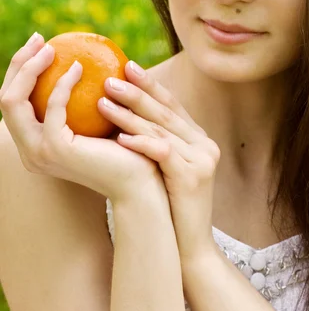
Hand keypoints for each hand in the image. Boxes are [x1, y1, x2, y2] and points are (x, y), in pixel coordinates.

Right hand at [0, 34, 170, 213]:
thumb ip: (82, 100)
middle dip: (18, 64)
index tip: (40, 46)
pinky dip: (62, 83)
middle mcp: (29, 151)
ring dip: (30, 68)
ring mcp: (37, 152)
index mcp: (36, 145)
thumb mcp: (97, 119)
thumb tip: (78, 58)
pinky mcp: (54, 148)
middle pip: (5, 99)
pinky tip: (79, 67)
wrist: (141, 181)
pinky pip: (52, 106)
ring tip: (52, 47)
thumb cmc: (126, 148)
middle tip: (40, 39)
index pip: (15, 104)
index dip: (20, 72)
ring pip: (14, 101)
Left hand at [98, 61, 220, 262]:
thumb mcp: (167, 169)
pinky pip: (162, 153)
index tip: (128, 65)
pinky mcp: (193, 177)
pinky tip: (118, 137)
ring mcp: (201, 160)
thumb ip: (156, 144)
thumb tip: (125, 121)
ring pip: (161, 129)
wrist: (190, 246)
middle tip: (110, 76)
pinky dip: (140, 143)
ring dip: (130, 113)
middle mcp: (204, 144)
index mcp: (198, 139)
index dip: (150, 84)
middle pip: (165, 112)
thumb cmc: (172, 207)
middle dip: (137, 92)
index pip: (172, 105)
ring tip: (103, 99)